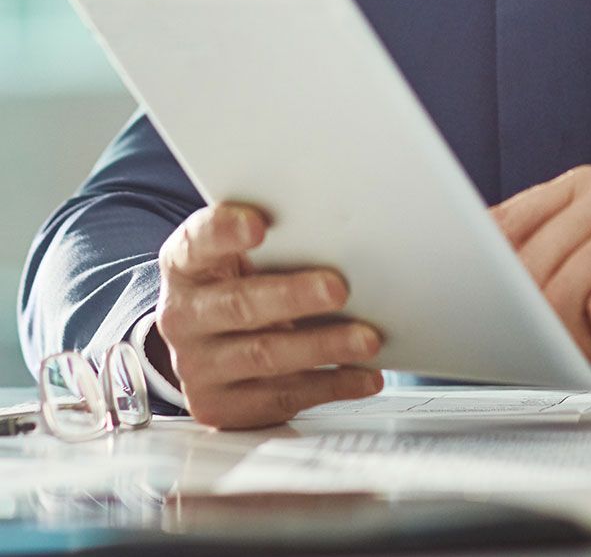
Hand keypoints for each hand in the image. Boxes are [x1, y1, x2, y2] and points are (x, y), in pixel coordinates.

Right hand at [153, 203, 383, 429]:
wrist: (209, 344)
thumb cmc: (242, 281)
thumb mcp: (243, 255)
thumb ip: (277, 239)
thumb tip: (341, 226)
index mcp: (186, 265)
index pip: (197, 242)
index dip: (224, 232)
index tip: (259, 225)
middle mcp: (183, 317)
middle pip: (239, 304)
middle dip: (292, 297)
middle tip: (338, 289)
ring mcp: (197, 366)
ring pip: (264, 356)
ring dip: (322, 347)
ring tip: (366, 339)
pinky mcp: (220, 406)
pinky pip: (280, 396)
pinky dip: (330, 386)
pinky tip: (363, 377)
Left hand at [492, 167, 590, 364]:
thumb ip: (542, 261)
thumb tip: (472, 283)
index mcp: (584, 185)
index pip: (505, 224)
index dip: (489, 277)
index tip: (489, 311)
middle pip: (531, 266)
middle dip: (539, 320)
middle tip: (566, 341)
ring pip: (566, 289)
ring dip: (579, 333)